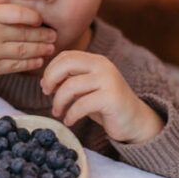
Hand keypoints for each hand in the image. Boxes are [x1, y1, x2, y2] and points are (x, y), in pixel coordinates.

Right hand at [0, 4, 56, 81]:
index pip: (20, 13)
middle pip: (26, 33)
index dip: (35, 17)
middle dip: (43, 35)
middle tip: (54, 36)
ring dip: (40, 50)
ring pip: (24, 51)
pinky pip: (15, 66)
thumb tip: (28, 19)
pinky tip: (38, 61)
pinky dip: (29, 63)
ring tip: (50, 48)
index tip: (41, 20)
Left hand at [40, 51, 163, 144]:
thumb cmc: (106, 105)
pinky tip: (69, 121)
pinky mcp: (111, 98)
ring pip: (70, 86)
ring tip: (57, 112)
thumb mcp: (85, 90)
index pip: (66, 56)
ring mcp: (108, 80)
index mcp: (95, 60)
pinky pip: (81, 105)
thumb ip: (68, 82)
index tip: (46, 86)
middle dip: (51, 79)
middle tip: (47, 94)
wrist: (134, 121)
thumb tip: (44, 82)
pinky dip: (70, 115)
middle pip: (66, 64)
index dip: (50, 70)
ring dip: (58, 102)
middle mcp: (102, 66)